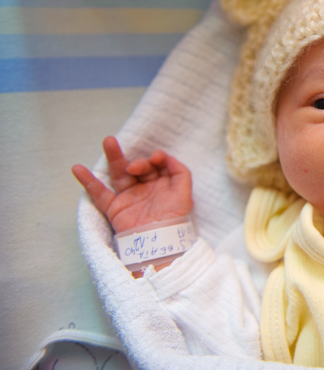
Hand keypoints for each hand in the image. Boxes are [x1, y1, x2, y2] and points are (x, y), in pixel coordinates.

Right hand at [72, 136, 192, 233]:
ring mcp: (129, 197)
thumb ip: (180, 172)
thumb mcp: (184, 194)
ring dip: (113, 157)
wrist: (159, 244)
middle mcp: (145, 188)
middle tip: (133, 166)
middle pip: (137, 167)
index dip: (156, 159)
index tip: (156, 159)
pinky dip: (88, 182)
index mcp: (162, 184)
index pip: (157, 165)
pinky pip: (99, 193)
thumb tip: (166, 156)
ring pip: (118, 174)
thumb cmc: (174, 220)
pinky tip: (77, 168)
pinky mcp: (114, 208)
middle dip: (136, 162)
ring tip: (108, 141)